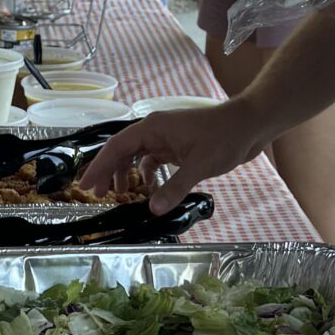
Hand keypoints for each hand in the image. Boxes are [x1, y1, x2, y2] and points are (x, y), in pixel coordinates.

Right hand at [79, 105, 268, 215]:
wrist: (250, 124)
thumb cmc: (224, 137)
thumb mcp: (199, 165)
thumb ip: (175, 188)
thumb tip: (153, 210)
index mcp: (153, 128)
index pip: (117, 147)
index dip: (98, 166)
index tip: (84, 185)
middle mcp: (155, 130)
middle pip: (122, 151)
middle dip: (108, 172)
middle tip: (96, 194)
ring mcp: (167, 138)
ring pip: (137, 156)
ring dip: (127, 174)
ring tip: (118, 194)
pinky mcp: (178, 146)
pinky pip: (154, 160)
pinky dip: (148, 175)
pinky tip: (150, 190)